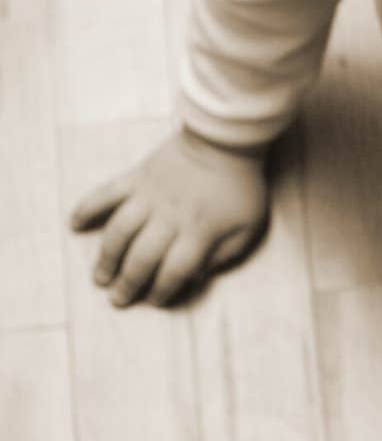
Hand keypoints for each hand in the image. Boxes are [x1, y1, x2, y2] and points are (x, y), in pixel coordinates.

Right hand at [70, 128, 268, 306]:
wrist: (228, 139)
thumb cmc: (241, 186)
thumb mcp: (248, 228)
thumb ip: (224, 256)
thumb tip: (197, 276)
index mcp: (199, 232)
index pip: (175, 272)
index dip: (162, 291)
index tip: (155, 300)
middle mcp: (170, 217)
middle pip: (143, 258)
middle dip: (128, 283)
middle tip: (117, 299)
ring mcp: (150, 195)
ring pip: (120, 232)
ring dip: (107, 257)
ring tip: (100, 276)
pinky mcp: (138, 176)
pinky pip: (107, 193)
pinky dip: (87, 207)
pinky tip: (74, 223)